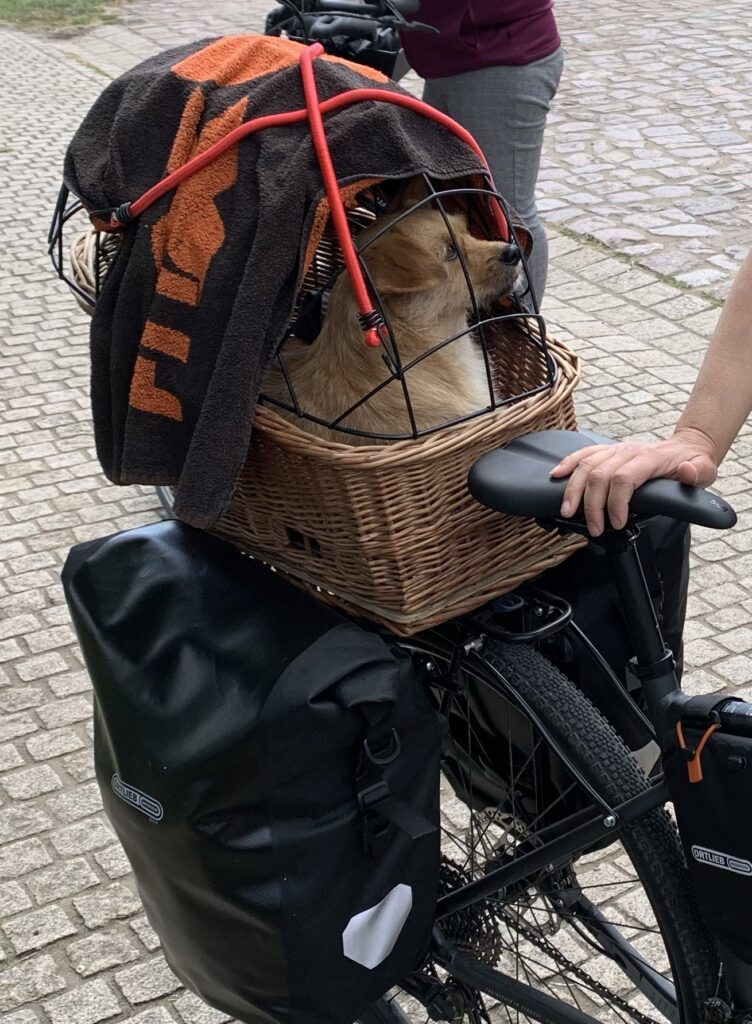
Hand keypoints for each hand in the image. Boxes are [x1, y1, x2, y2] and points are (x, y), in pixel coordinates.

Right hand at [549, 428, 719, 535]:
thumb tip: (686, 472)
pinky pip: (583, 454)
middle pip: (599, 474)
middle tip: (594, 528)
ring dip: (573, 489)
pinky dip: (568, 464)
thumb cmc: (692, 464)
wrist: (686, 448)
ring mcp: (616, 450)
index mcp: (649, 459)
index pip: (623, 478)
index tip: (617, 523)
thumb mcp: (705, 470)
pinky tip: (556, 477)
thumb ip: (697, 473)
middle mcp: (628, 451)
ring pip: (586, 464)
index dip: (615, 502)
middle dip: (592, 504)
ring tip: (567, 512)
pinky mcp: (607, 451)